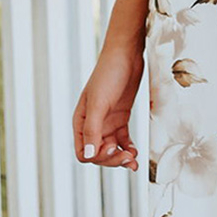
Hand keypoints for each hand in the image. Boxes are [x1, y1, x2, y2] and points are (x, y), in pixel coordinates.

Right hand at [72, 39, 143, 168]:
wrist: (126, 56)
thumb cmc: (108, 74)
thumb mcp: (99, 103)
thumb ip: (92, 130)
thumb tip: (88, 156)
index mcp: (81, 122)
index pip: (84, 153)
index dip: (98, 157)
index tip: (113, 148)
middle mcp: (92, 124)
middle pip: (99, 154)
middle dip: (112, 160)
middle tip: (128, 158)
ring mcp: (107, 122)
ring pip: (112, 149)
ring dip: (122, 157)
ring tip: (133, 160)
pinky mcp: (120, 118)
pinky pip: (123, 140)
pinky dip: (129, 148)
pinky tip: (135, 151)